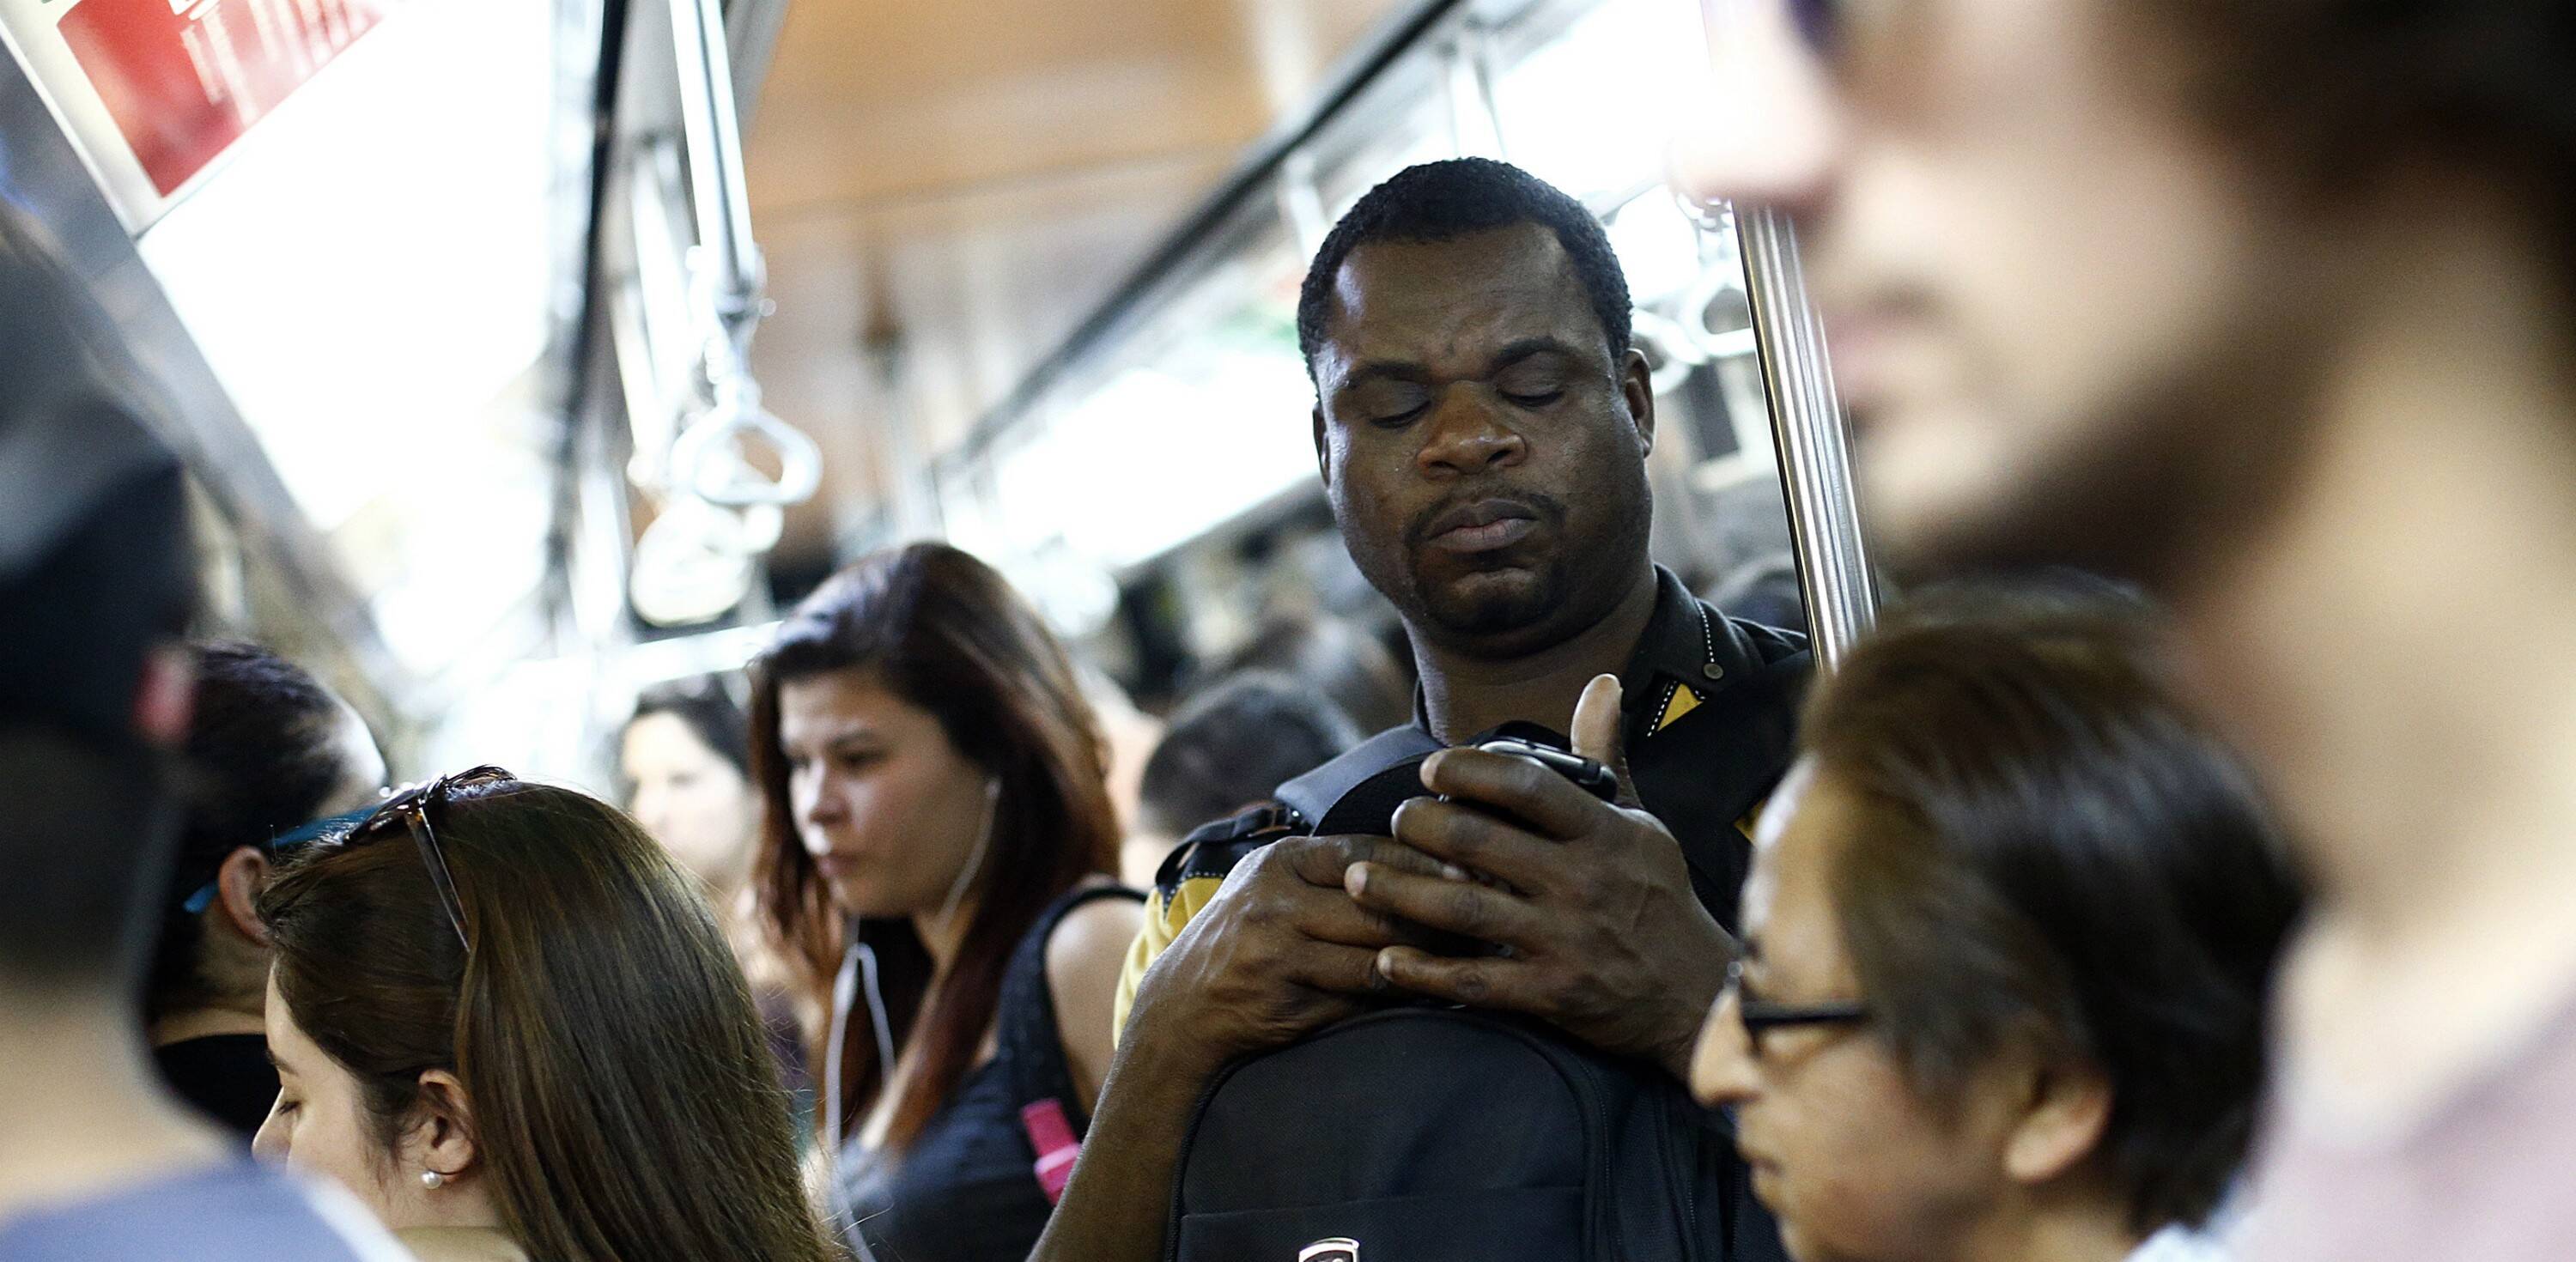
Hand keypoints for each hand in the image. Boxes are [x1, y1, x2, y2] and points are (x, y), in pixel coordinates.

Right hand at [1124, 832, 1452, 1073]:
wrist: (1181, 1011)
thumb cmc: (1246, 942)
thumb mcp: (1275, 889)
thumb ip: (1334, 874)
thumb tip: (1433, 860)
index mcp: (1279, 862)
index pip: (1368, 851)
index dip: (1427, 859)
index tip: (1477, 865)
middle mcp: (1275, 900)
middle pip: (1380, 902)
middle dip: (1442, 910)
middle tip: (1497, 911)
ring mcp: (1279, 951)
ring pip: (1379, 951)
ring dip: (1436, 955)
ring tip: (1484, 952)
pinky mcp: (1288, 998)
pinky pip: (1364, 994)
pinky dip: (1406, 991)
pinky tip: (1441, 988)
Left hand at [1347, 675, 1733, 1078]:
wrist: (1697, 994)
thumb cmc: (1658, 898)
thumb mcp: (1640, 824)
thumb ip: (1604, 757)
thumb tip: (1601, 683)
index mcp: (1602, 833)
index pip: (1527, 786)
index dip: (1470, 771)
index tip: (1431, 768)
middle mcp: (1582, 882)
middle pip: (1481, 841)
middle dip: (1422, 825)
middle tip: (1394, 819)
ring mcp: (1566, 940)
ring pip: (1465, 909)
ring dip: (1402, 891)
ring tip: (1359, 877)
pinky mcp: (1554, 994)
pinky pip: (1476, 980)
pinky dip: (1426, 971)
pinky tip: (1387, 959)